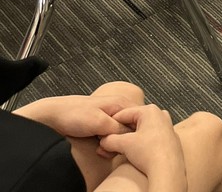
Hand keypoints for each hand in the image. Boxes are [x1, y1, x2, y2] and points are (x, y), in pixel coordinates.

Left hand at [15, 94, 132, 139]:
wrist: (51, 117)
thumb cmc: (73, 114)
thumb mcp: (100, 122)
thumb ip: (119, 128)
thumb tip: (132, 136)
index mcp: (121, 103)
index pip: (139, 120)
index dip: (133, 133)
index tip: (122, 142)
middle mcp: (117, 109)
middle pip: (129, 129)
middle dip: (120, 141)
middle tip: (106, 145)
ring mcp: (108, 118)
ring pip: (119, 135)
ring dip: (111, 144)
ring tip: (99, 146)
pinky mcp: (100, 126)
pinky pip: (110, 138)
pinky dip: (105, 145)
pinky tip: (97, 147)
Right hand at [99, 104, 186, 186]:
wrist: (167, 169)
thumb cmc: (149, 152)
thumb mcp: (125, 144)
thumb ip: (110, 140)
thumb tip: (103, 141)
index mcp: (150, 110)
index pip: (124, 114)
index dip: (111, 124)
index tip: (102, 134)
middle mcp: (160, 115)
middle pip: (133, 122)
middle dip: (119, 134)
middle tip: (108, 144)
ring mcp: (166, 126)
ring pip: (141, 130)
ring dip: (128, 140)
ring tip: (118, 150)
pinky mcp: (168, 138)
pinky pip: (149, 137)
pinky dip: (140, 143)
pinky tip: (133, 152)